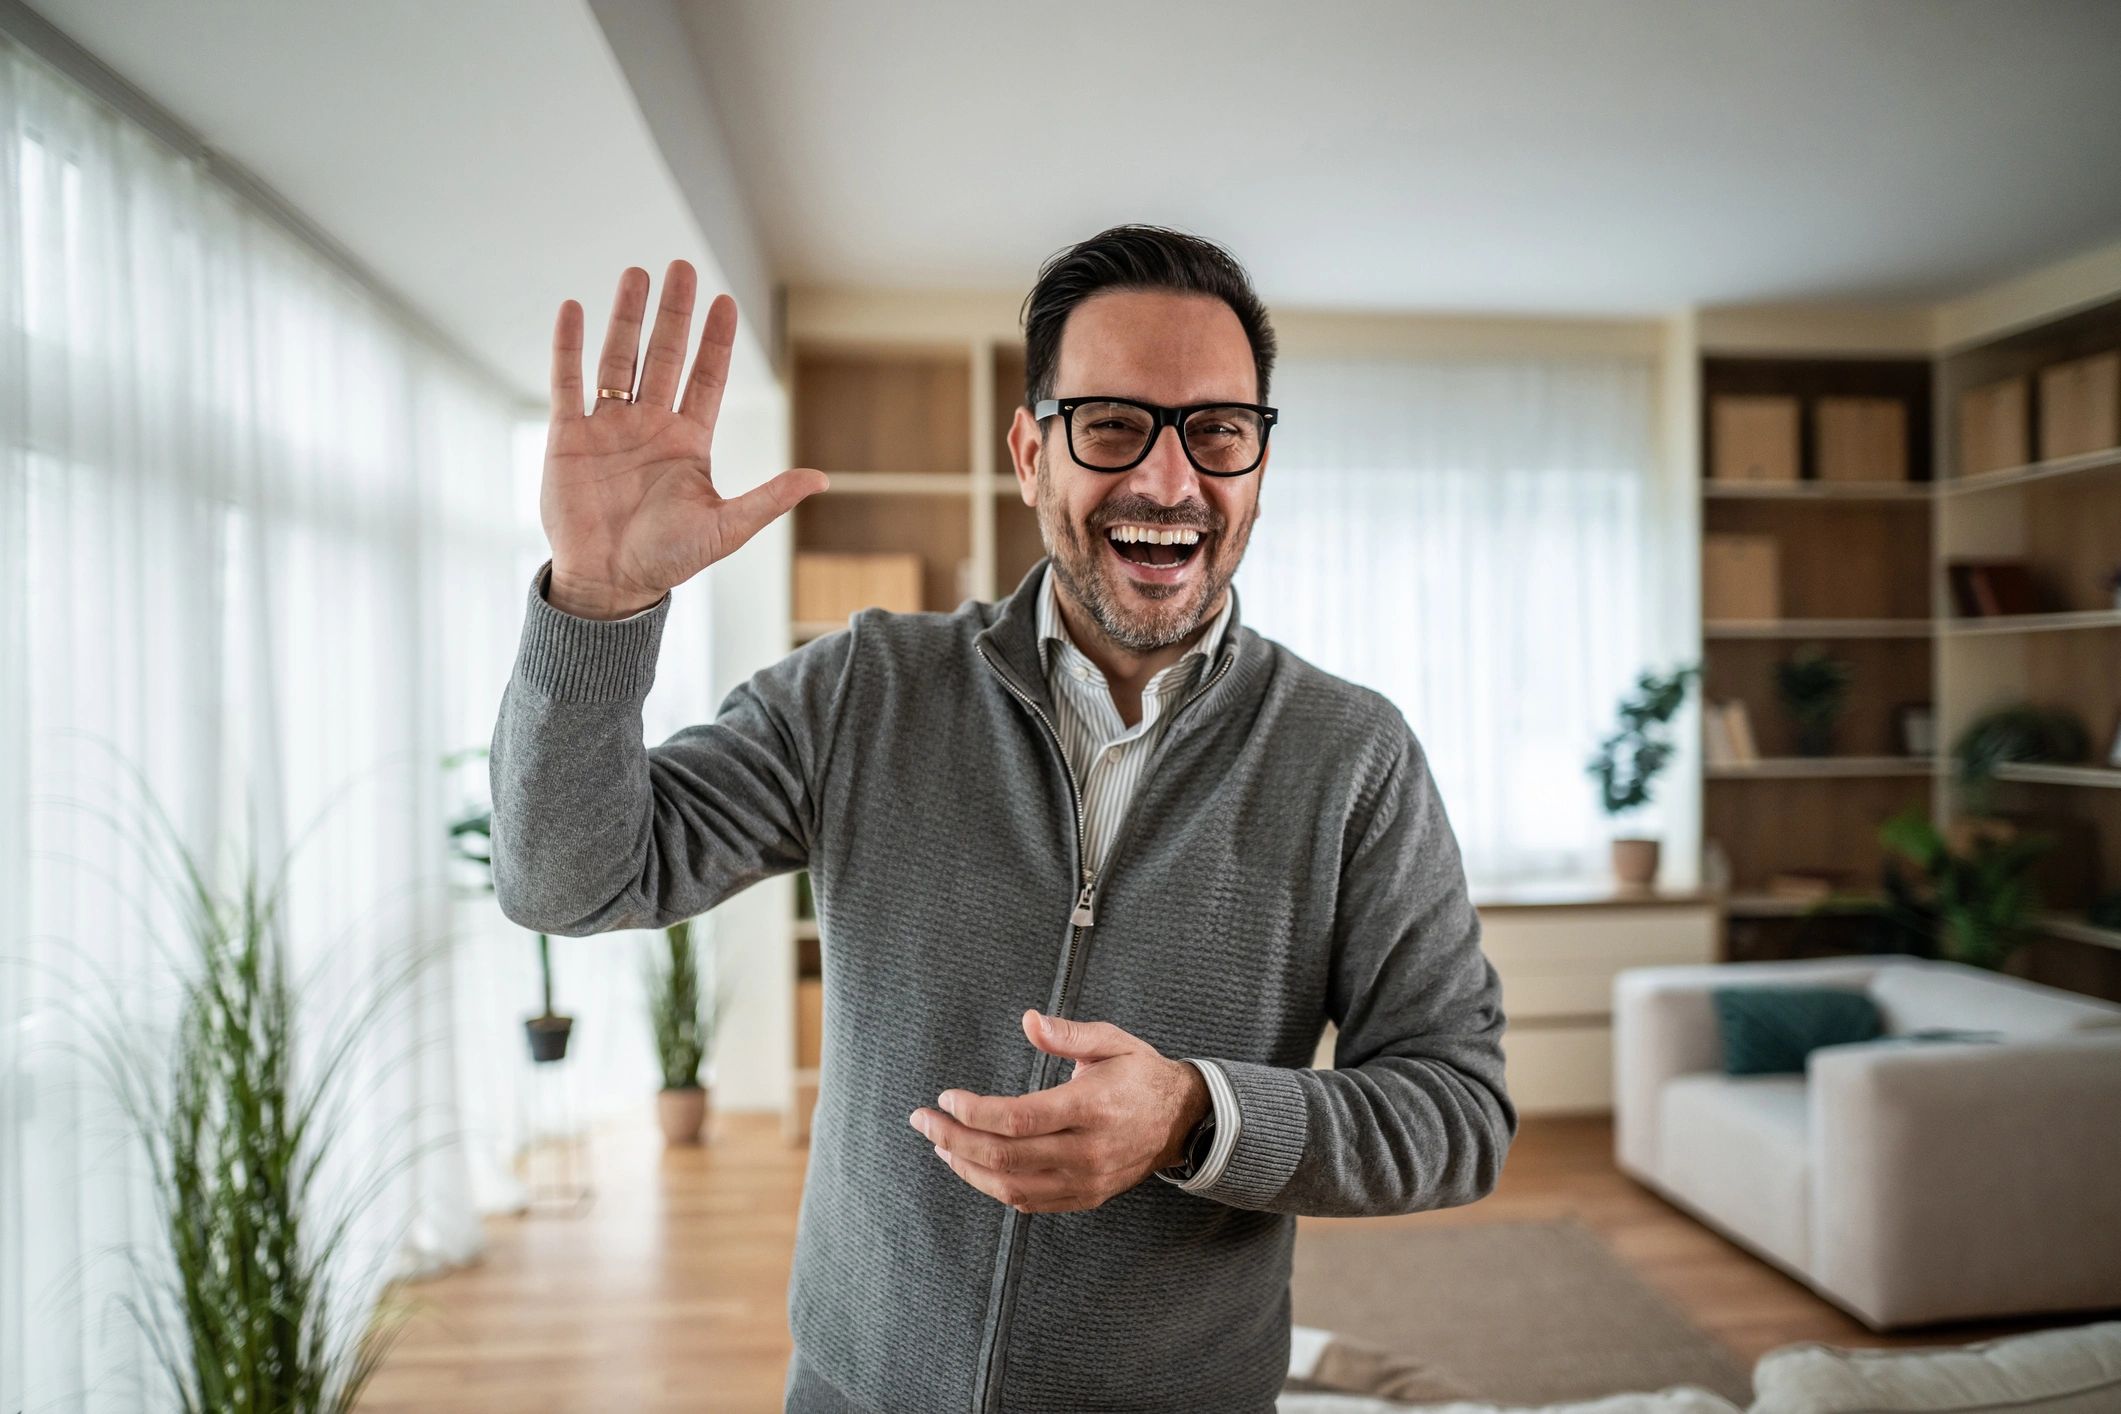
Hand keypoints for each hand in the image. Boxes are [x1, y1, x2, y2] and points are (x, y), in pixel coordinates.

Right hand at [542, 260, 828, 618]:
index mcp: (687, 441)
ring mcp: (608, 427)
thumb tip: (821, 479)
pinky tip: (574, 310)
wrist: (608, 583)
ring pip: (618, 358)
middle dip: (674, 313)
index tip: (724, 300)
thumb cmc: (668, 560)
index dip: (715, 340)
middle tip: (681, 268)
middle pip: (664, 355)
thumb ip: (768, 499)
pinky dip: (569, 346)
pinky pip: (568, 382)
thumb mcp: (726, 528)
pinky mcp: (568, 437)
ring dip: (626, 317)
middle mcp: (649, 425)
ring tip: (635, 274)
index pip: (705, 377)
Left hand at [909, 1010, 1211, 1213]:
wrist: (1182, 1121)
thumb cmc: (1140, 1074)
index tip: (946, 1098)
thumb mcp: (1112, 1041)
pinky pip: (1029, 1202)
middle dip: (954, 1139)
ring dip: (967, 1168)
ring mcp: (1087, 1180)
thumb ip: (1069, 1034)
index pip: (1019, 1118)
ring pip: (1011, 1186)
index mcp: (1093, 1107)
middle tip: (924, 1121)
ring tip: (940, 1144)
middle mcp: (1088, 1150)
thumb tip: (1028, 1021)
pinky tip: (972, 1166)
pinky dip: (994, 1187)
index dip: (975, 1112)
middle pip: (1006, 1156)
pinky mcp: (1085, 1197)